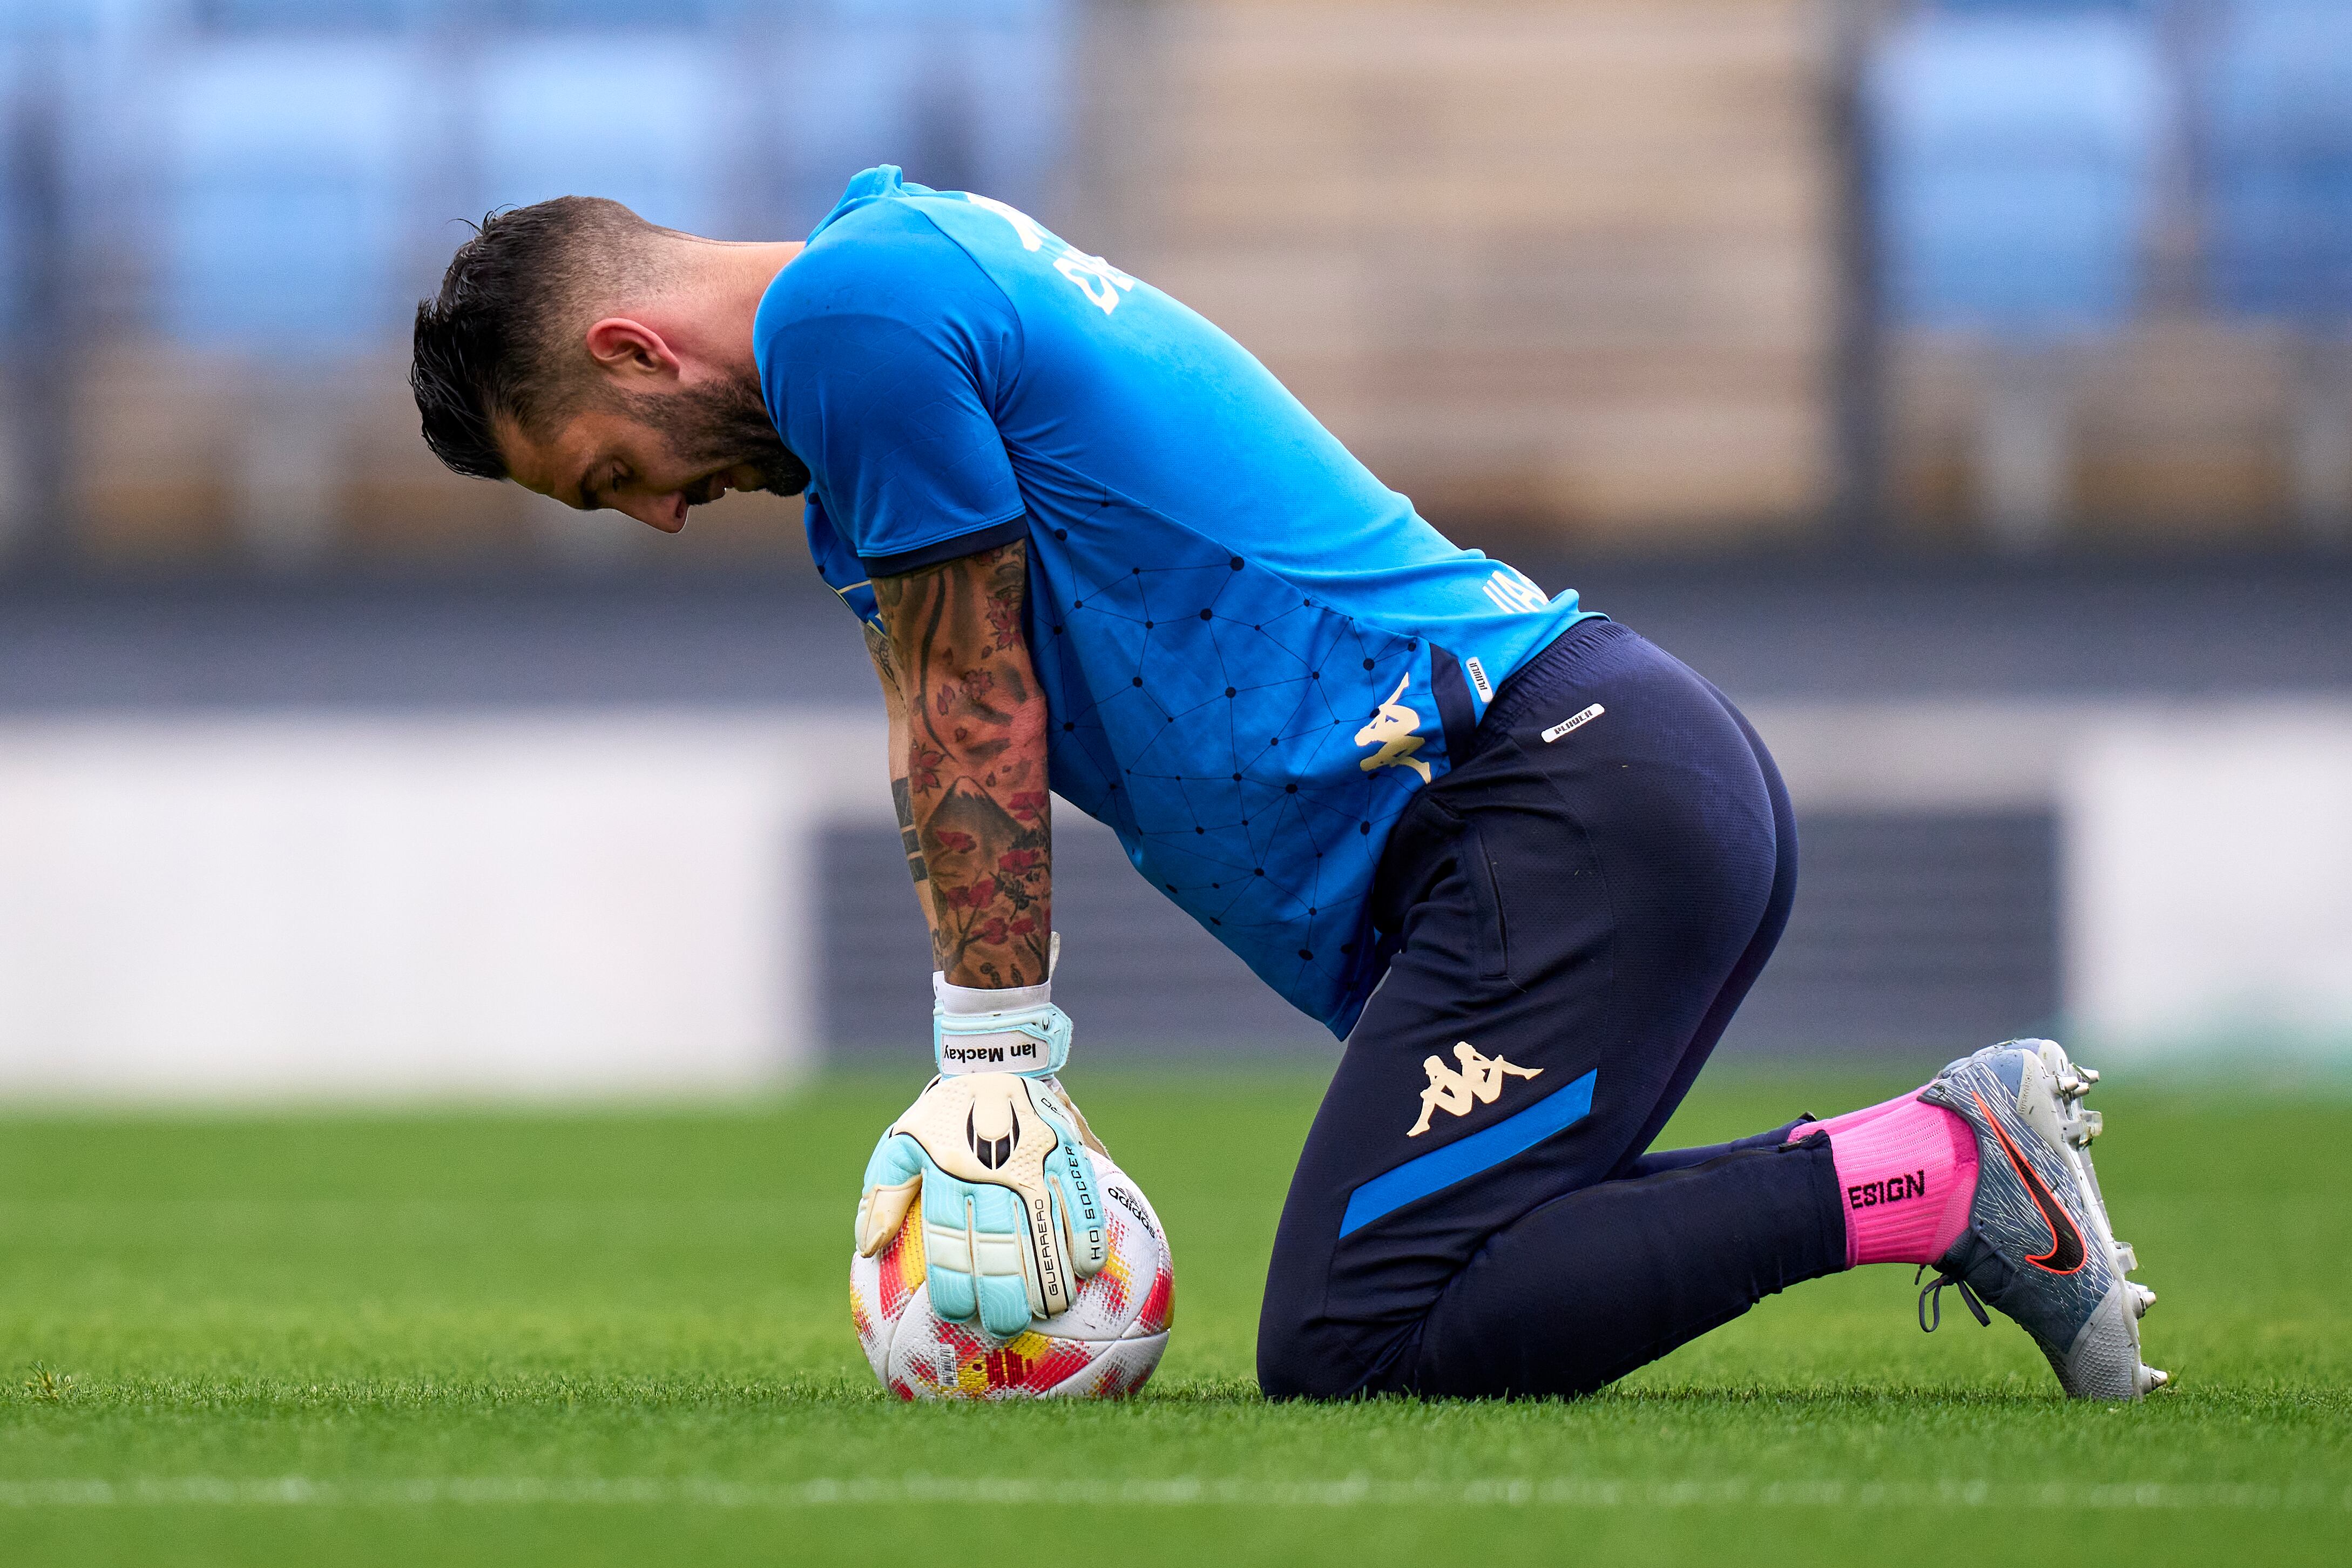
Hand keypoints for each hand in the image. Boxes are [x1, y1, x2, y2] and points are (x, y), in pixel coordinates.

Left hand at [855, 1073, 1107, 1334]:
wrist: (994, 1058)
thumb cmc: (943, 1111)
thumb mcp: (901, 1141)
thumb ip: (884, 1195)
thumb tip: (866, 1249)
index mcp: (948, 1175)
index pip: (949, 1242)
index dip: (954, 1285)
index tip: (960, 1315)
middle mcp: (990, 1172)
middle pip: (999, 1245)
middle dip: (1004, 1294)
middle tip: (1008, 1327)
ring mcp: (1032, 1160)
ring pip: (1044, 1228)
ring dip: (1049, 1274)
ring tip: (1052, 1308)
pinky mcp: (1065, 1147)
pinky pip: (1080, 1196)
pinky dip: (1085, 1232)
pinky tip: (1088, 1265)